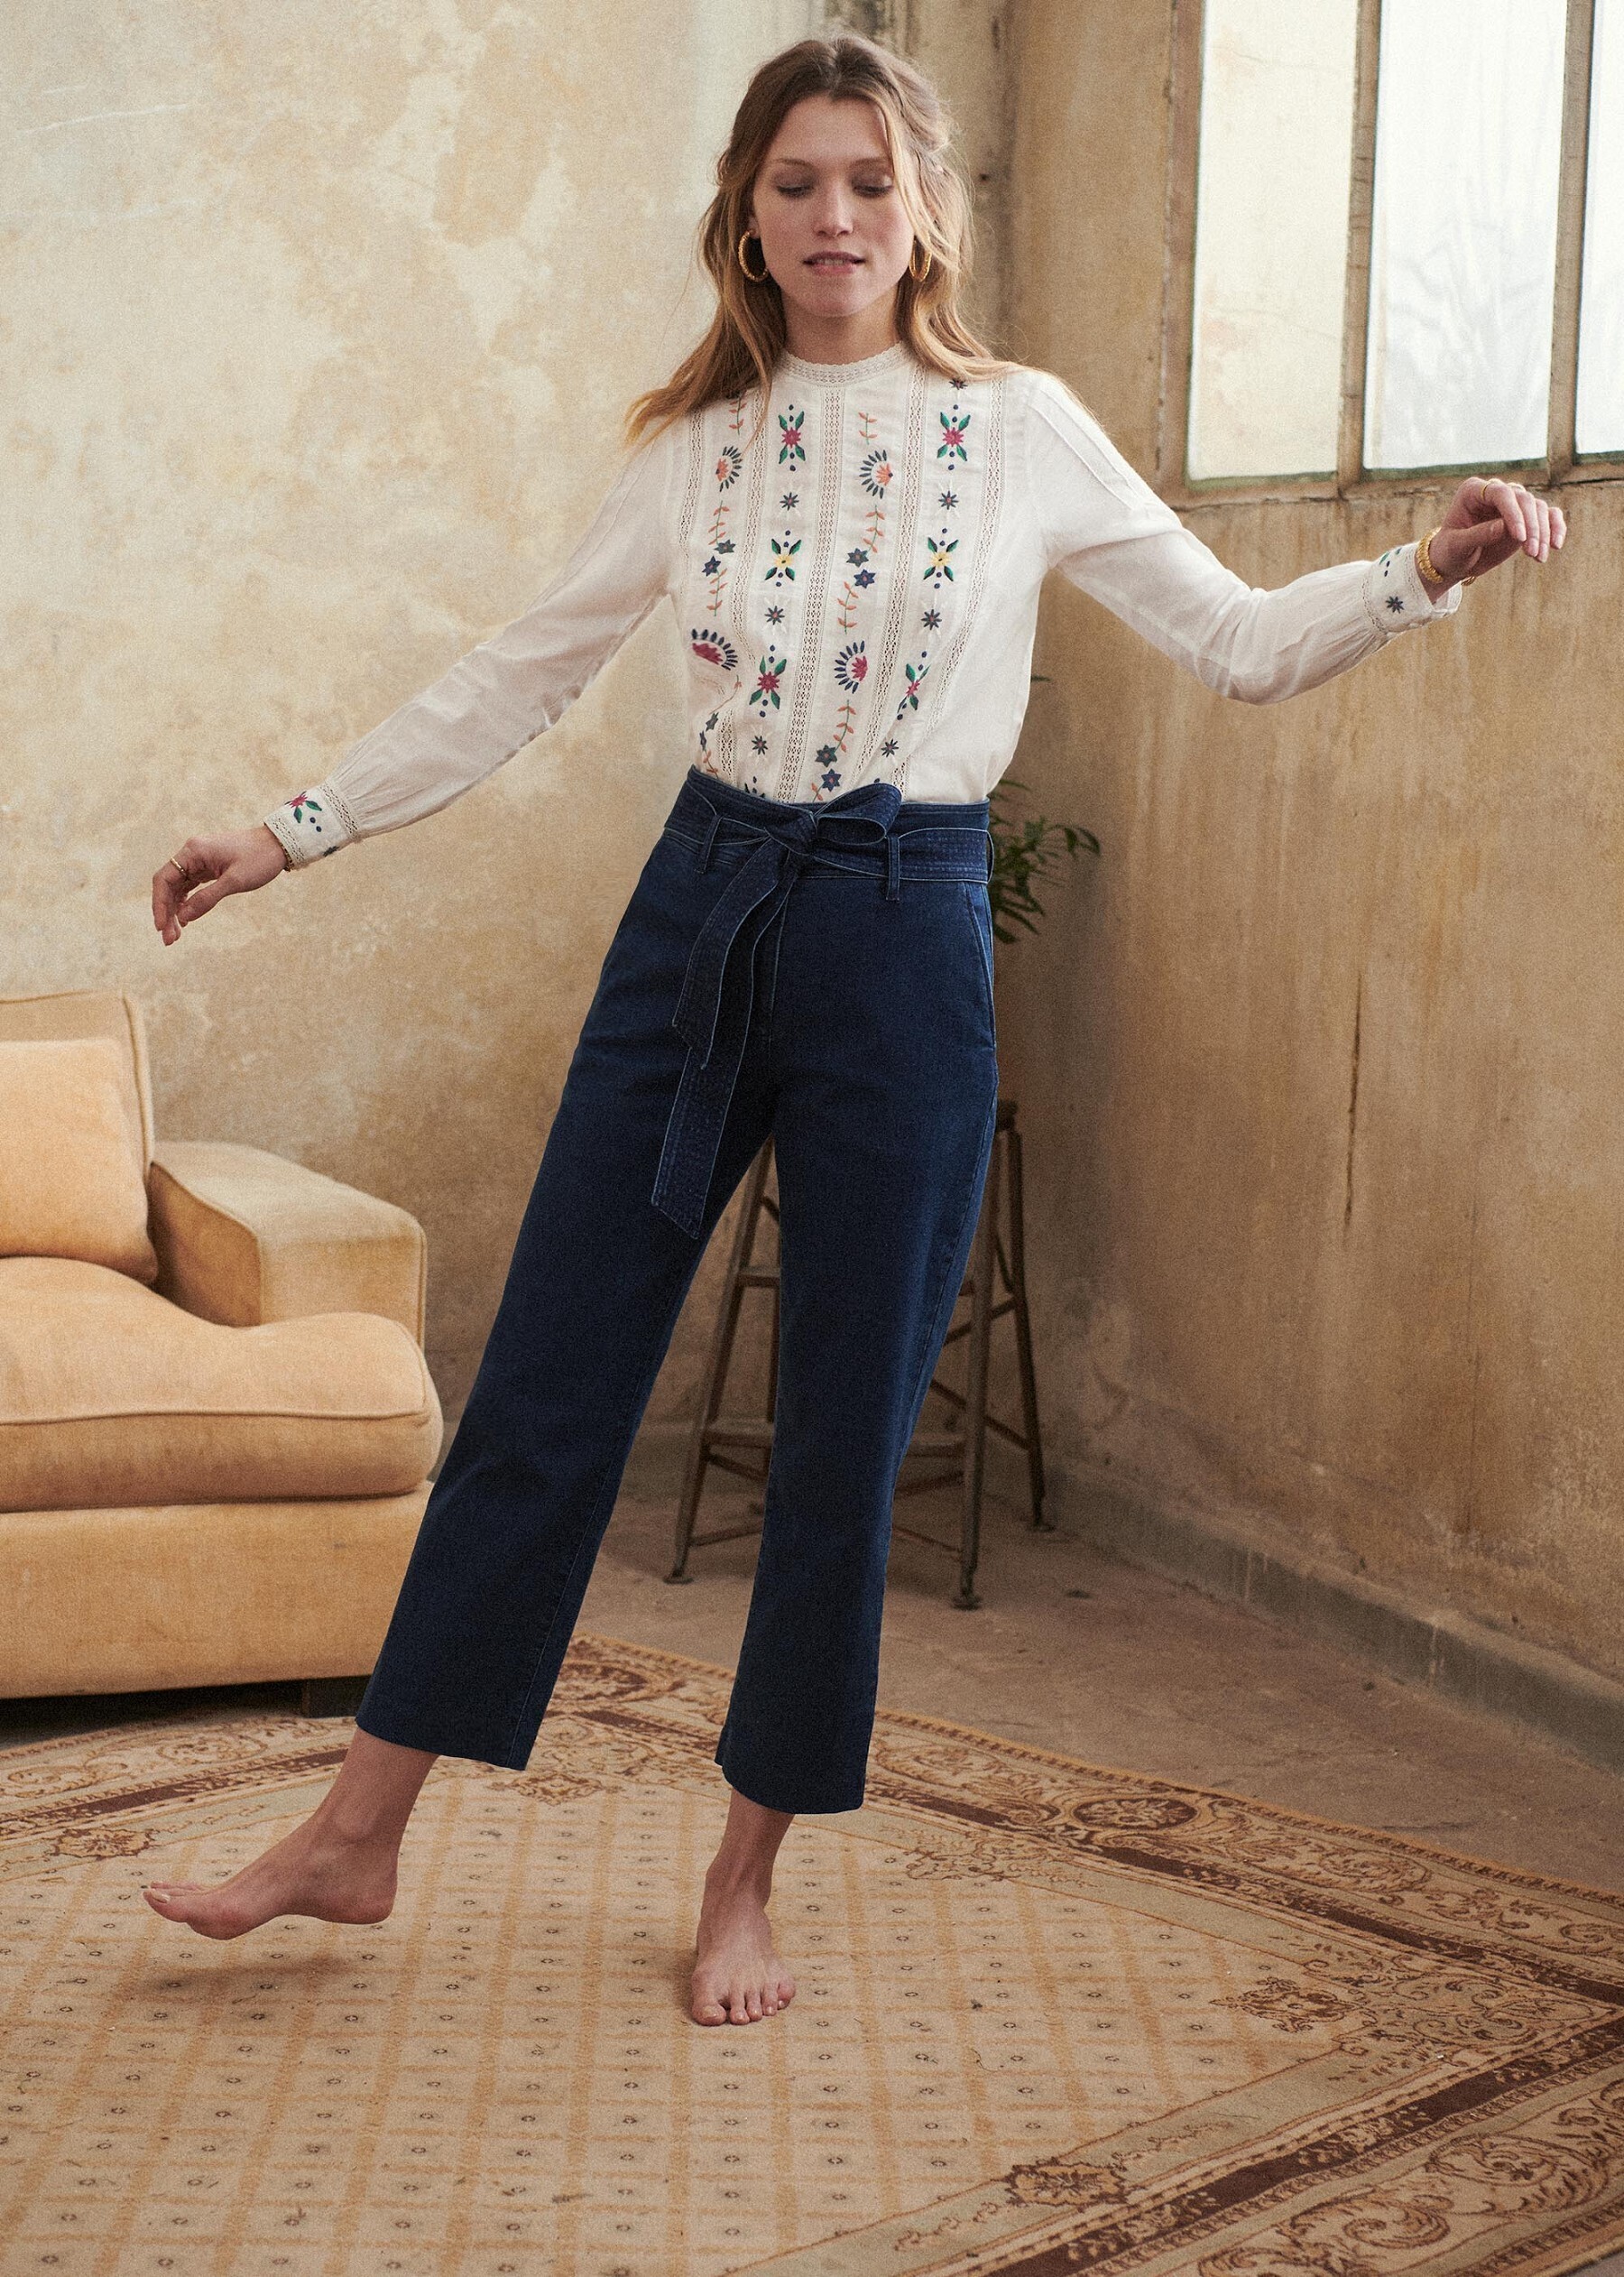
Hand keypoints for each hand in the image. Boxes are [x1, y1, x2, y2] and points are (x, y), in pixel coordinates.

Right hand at [151, 825, 288, 947]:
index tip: (161, 928)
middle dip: (167, 913)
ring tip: (177, 935)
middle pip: (168, 886)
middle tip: (170, 940)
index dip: (159, 905)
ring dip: (175, 911)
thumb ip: (207, 899)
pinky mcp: (207, 866)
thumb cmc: (259, 859)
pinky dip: (186, 903)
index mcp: (193, 851)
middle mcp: (191, 853)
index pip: (164, 879)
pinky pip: (189, 886)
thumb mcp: (234, 882)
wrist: (278, 844)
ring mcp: (198, 860)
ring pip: (177, 888)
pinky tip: (186, 920)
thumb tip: (183, 917)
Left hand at [1420, 474, 1565, 595]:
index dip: (1513, 512)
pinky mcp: (1525, 518)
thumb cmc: (1449, 552)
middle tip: (1531, 553)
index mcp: (1473, 491)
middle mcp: (1496, 492)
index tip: (1519, 537)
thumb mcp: (1456, 547)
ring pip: (1538, 508)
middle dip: (1532, 527)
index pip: (1501, 493)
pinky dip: (1555, 528)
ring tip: (1539, 558)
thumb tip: (1504, 527)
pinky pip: (1548, 515)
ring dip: (1543, 533)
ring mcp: (1512, 504)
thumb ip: (1477, 535)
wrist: (1454, 562)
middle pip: (1524, 500)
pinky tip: (1556, 545)